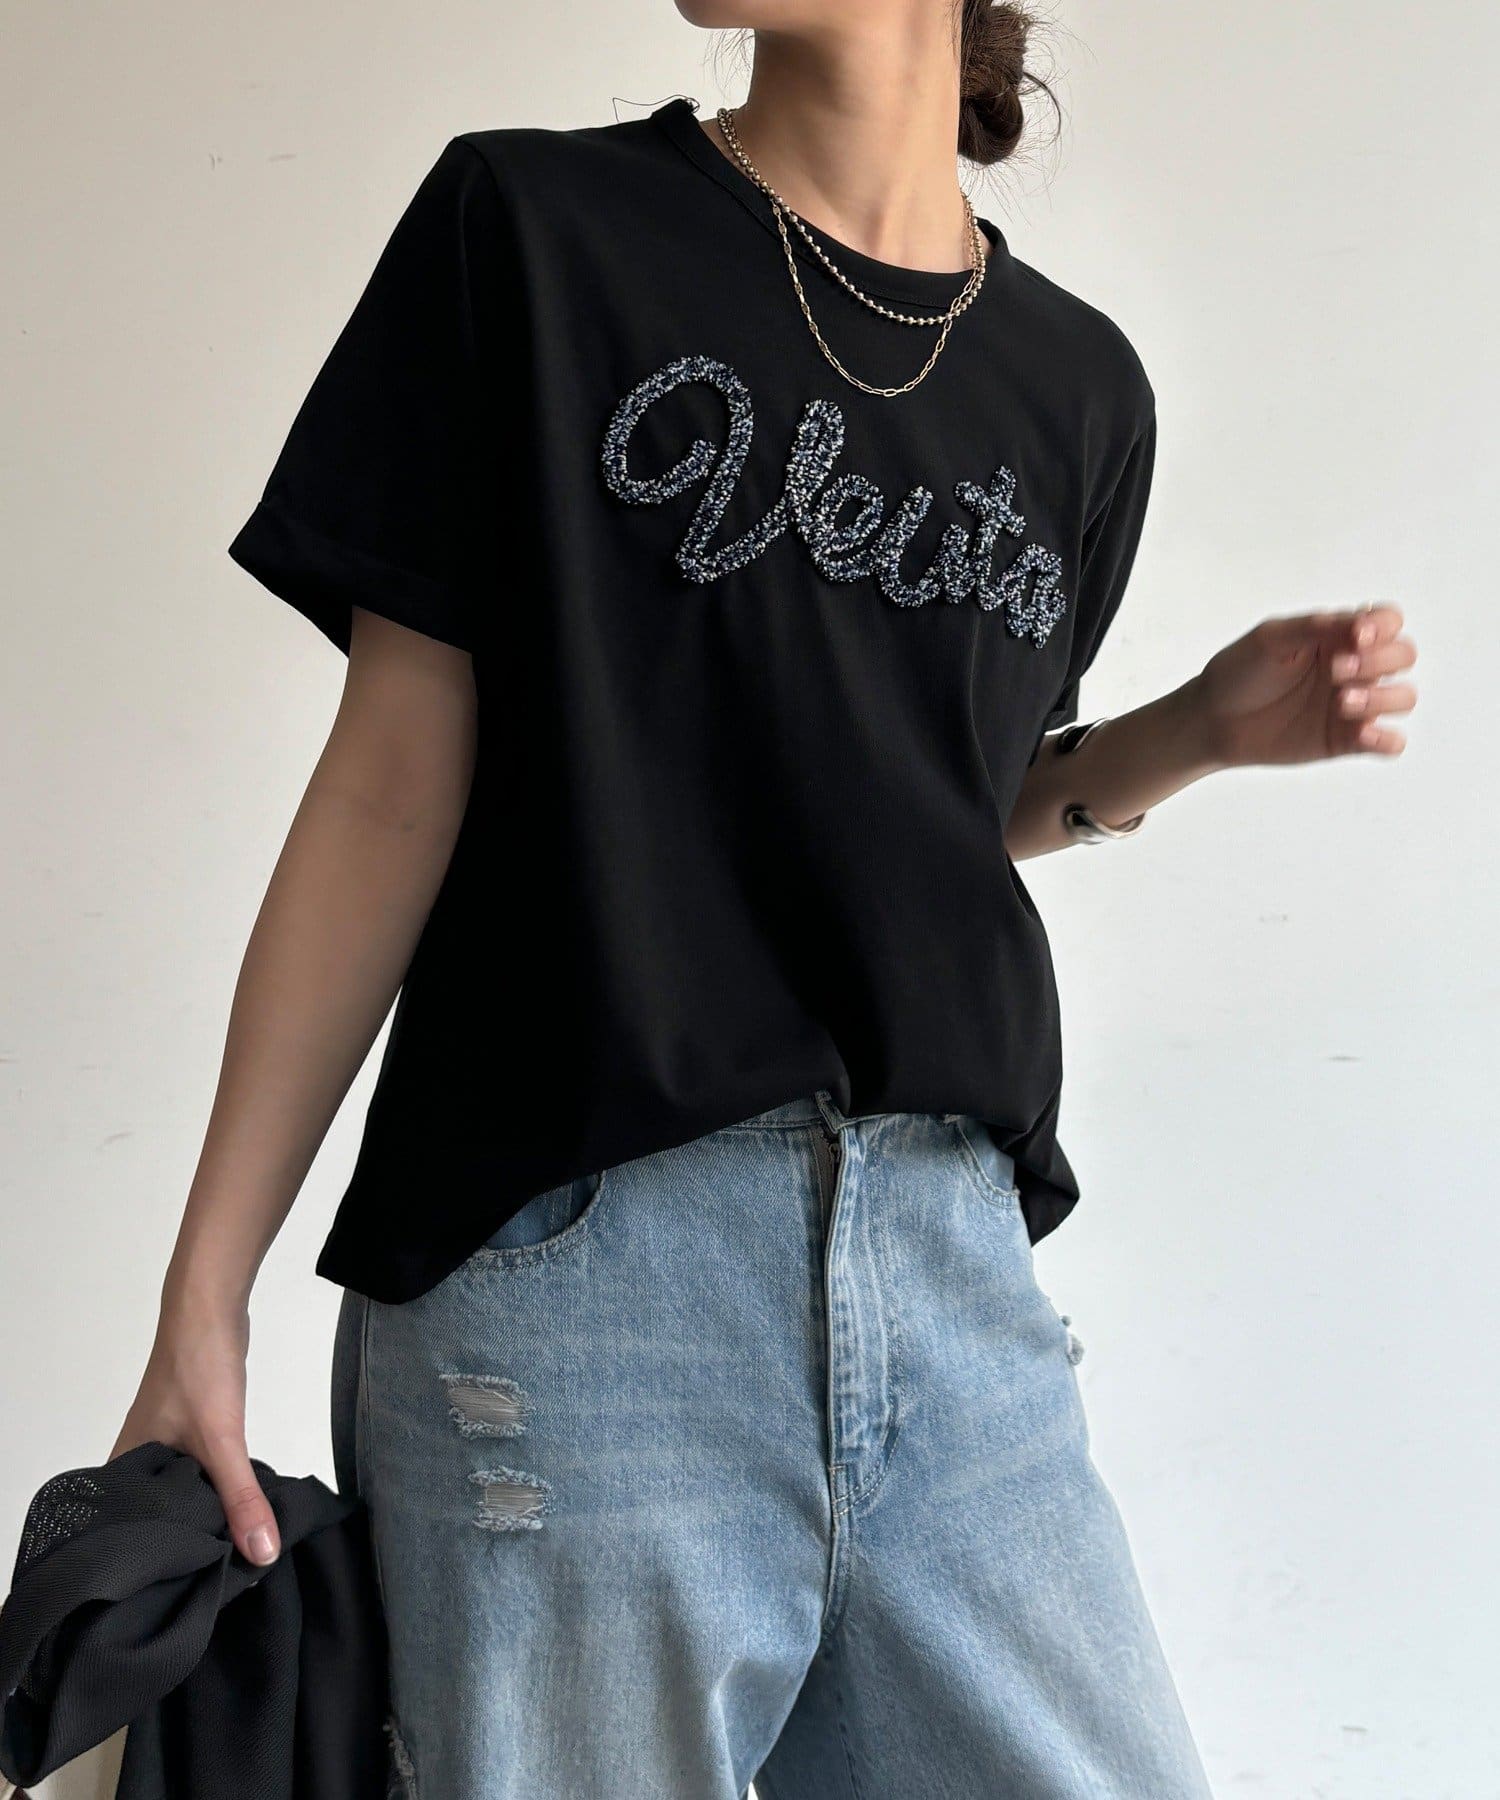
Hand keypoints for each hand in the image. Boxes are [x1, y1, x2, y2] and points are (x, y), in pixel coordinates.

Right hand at [110, 1293, 280, 1565]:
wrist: (210, 1306)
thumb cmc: (198, 1368)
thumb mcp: (222, 1439)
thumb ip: (240, 1497)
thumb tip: (262, 1554)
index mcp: (124, 1471)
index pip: (133, 1538)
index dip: (158, 1566)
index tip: (188, 1593)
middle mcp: (136, 1462)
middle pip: (160, 1520)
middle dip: (188, 1545)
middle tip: (219, 1582)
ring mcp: (162, 1445)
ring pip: (184, 1495)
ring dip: (206, 1516)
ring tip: (233, 1556)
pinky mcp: (188, 1431)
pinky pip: (200, 1474)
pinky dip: (217, 1491)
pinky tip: (238, 1508)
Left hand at [1190, 603, 1416, 767]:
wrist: (1212, 720)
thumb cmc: (1239, 672)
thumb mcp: (1270, 639)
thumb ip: (1314, 628)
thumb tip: (1359, 622)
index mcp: (1339, 635)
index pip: (1387, 621)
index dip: (1383, 627)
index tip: (1355, 637)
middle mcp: (1356, 667)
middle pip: (1403, 655)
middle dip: (1378, 661)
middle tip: (1336, 671)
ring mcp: (1354, 705)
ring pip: (1403, 697)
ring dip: (1382, 697)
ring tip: (1341, 702)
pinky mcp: (1346, 740)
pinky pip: (1389, 742)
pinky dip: (1386, 739)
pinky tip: (1362, 734)